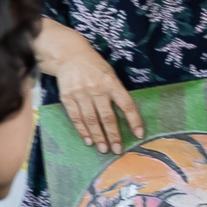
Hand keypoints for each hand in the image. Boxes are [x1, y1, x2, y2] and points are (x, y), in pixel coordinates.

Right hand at [36, 22, 143, 154]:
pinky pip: (76, 117)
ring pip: (91, 120)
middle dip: (113, 135)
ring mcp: (81, 94)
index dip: (134, 120)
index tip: (139, 134)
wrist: (69, 56)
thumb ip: (116, 92)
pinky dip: (82, 130)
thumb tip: (126, 114)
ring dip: (98, 136)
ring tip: (103, 149)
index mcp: (112, 82)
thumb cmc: (94, 66)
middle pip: (107, 116)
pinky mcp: (67, 97)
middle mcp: (97, 89)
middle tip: (117, 150)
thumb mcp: (110, 74)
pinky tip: (88, 140)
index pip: (126, 104)